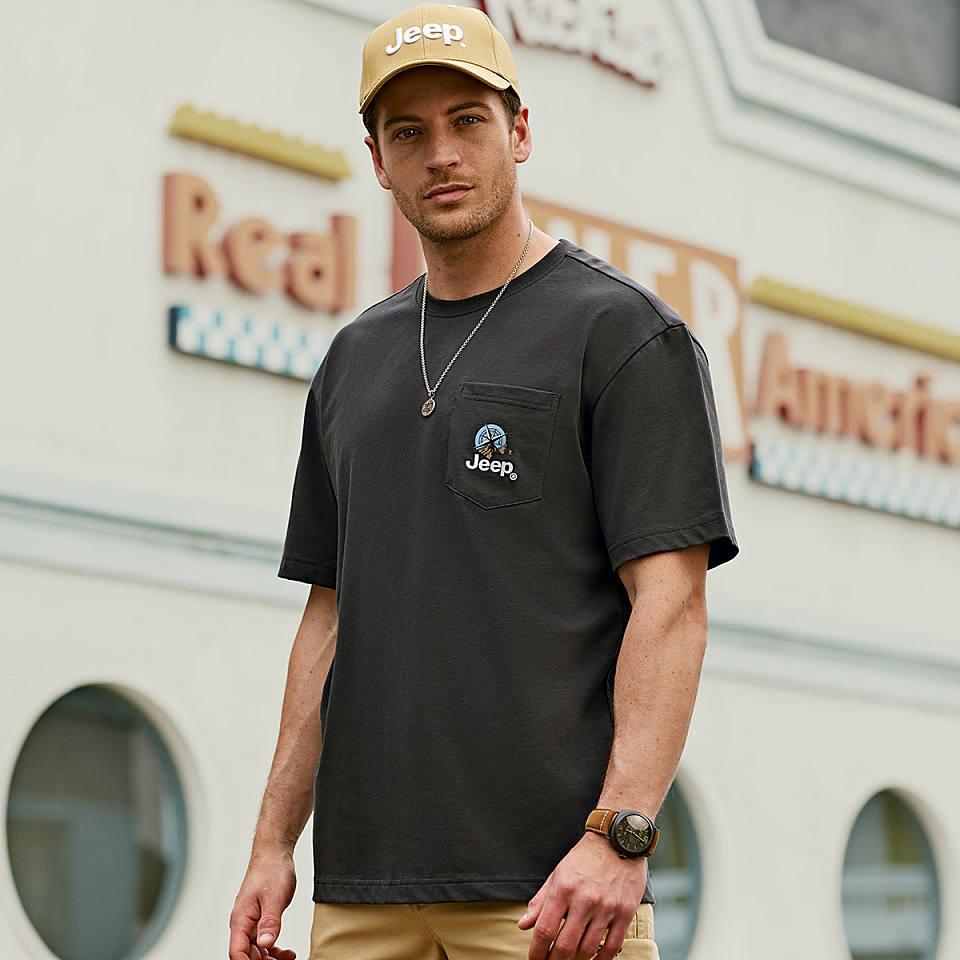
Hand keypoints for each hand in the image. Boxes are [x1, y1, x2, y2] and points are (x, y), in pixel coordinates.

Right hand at [228, 847, 298, 959]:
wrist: (274, 853)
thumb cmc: (272, 870)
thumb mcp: (275, 898)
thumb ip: (270, 922)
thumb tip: (266, 944)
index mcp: (241, 919)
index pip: (237, 952)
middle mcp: (242, 923)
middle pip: (247, 955)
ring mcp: (250, 921)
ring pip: (255, 950)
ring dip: (269, 958)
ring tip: (289, 958)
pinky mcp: (259, 918)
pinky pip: (262, 940)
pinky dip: (273, 948)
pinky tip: (286, 952)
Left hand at [517, 832, 647, 959]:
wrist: (617, 840)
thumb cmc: (585, 858)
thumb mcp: (558, 874)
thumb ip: (540, 901)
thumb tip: (523, 925)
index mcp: (563, 889)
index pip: (545, 930)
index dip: (537, 951)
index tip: (535, 959)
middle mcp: (584, 900)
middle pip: (565, 946)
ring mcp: (606, 908)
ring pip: (588, 949)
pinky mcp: (624, 912)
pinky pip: (612, 946)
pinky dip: (601, 959)